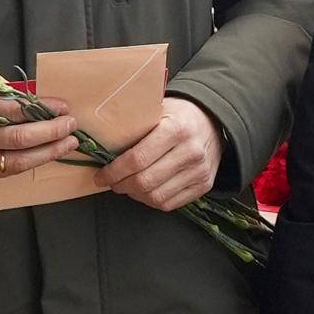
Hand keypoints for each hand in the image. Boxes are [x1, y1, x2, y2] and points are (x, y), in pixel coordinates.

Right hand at [0, 95, 82, 183]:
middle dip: (50, 132)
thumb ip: (3, 94)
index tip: (63, 106)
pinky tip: (49, 153)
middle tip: (71, 124)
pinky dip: (33, 161)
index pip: (13, 110)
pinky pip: (11, 170)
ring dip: (49, 151)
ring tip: (69, 143)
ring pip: (18, 160)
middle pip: (19, 137)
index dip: (41, 108)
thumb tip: (41, 100)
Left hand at [104, 94, 225, 213]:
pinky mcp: (204, 184)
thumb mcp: (157, 109)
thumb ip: (135, 126)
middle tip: (111, 182)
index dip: (114, 172)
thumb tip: (100, 145)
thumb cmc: (178, 114)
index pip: (137, 159)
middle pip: (145, 182)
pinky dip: (151, 201)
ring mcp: (199, 171)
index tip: (101, 175)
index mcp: (176, 129)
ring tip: (126, 186)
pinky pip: (170, 204)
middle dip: (121, 185)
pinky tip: (144, 191)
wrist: (213, 121)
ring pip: (156, 197)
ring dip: (134, 195)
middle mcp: (190, 152)